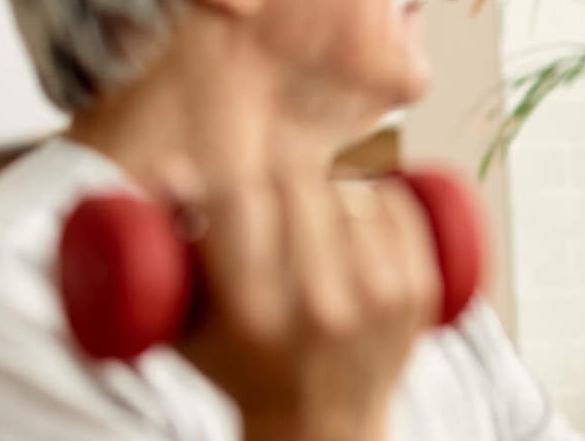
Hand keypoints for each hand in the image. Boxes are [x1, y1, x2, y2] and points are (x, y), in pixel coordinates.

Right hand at [154, 157, 440, 440]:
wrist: (322, 426)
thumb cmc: (241, 368)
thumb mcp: (189, 325)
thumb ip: (168, 251)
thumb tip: (171, 170)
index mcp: (252, 313)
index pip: (240, 198)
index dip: (235, 180)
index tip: (236, 186)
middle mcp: (319, 306)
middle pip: (299, 184)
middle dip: (280, 173)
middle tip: (276, 183)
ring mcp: (377, 298)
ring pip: (349, 188)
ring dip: (328, 181)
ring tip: (314, 197)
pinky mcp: (416, 292)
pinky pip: (398, 205)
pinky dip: (377, 191)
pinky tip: (359, 198)